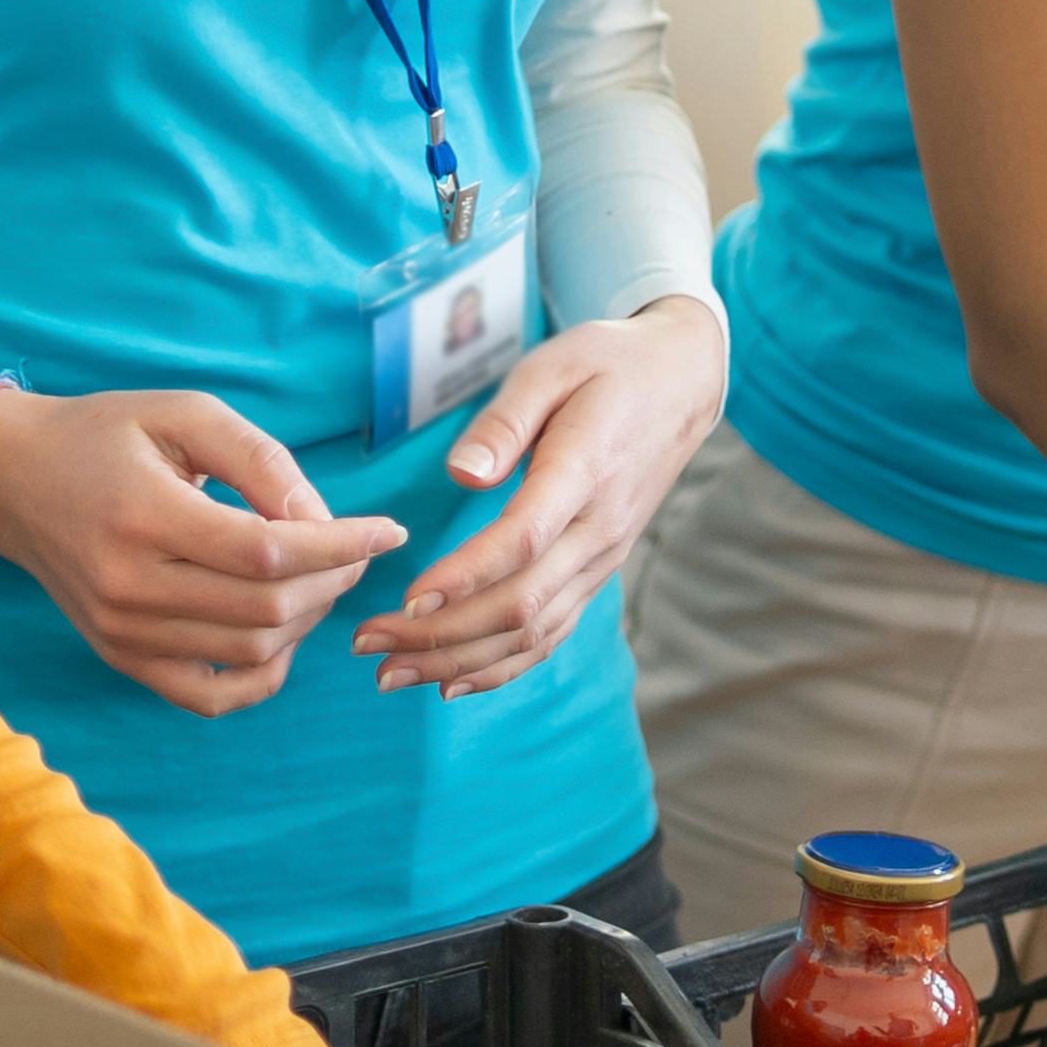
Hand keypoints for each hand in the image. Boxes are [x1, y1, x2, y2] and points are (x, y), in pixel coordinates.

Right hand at [0, 385, 405, 718]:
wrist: (11, 479)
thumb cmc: (103, 435)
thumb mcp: (184, 414)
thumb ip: (260, 460)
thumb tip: (321, 523)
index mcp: (145, 517)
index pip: (269, 552)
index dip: (343, 545)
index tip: (389, 529)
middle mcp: (129, 587)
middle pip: (269, 609)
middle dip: (335, 579)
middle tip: (356, 547)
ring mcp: (123, 634)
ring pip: (252, 653)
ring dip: (308, 619)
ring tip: (319, 575)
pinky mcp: (121, 658)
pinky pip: (211, 697)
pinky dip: (264, 675)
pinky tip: (282, 632)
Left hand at [354, 300, 724, 696]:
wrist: (681, 383)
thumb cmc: (606, 366)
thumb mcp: (551, 367)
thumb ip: (504, 421)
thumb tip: (461, 474)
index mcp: (586, 471)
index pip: (524, 540)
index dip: (465, 577)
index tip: (406, 599)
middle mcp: (600, 529)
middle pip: (521, 603)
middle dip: (439, 634)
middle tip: (366, 642)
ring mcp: (603, 557)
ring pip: (534, 632)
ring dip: (460, 661)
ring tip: (392, 674)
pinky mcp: (599, 570)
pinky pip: (553, 633)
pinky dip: (502, 666)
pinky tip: (451, 680)